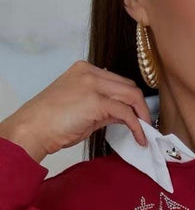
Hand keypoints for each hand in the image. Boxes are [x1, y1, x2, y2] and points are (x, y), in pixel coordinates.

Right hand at [0, 60, 152, 162]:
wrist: (33, 128)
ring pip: (132, 95)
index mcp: (85, 70)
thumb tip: (124, 117)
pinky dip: (137, 127)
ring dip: (142, 115)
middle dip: (141, 107)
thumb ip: (104, 108)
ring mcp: (93, 85)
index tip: (138, 116)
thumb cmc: (51, 122)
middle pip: (129, 86)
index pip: (118, 81)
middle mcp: (90, 73)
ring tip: (145, 133)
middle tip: (146, 125)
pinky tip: (139, 139)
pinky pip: (126, 113)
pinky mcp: (96, 102)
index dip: (131, 100)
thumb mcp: (81, 109)